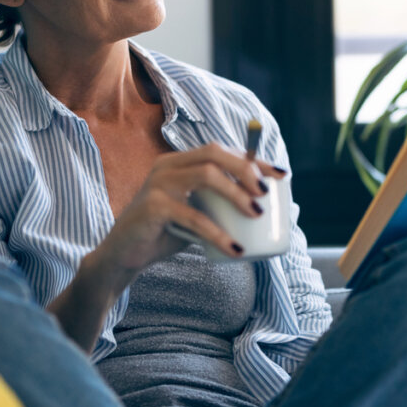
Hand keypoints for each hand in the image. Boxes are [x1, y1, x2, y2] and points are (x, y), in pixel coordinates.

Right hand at [91, 143, 284, 286]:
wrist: (125, 256)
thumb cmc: (164, 234)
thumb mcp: (196, 215)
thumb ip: (219, 207)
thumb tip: (266, 211)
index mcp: (179, 162)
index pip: (222, 150)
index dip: (254, 159)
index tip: (281, 174)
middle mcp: (167, 166)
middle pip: (214, 153)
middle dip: (246, 169)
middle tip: (265, 193)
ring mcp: (158, 184)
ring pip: (206, 175)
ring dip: (236, 193)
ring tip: (256, 214)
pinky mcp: (152, 207)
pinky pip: (193, 216)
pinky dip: (218, 233)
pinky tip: (235, 249)